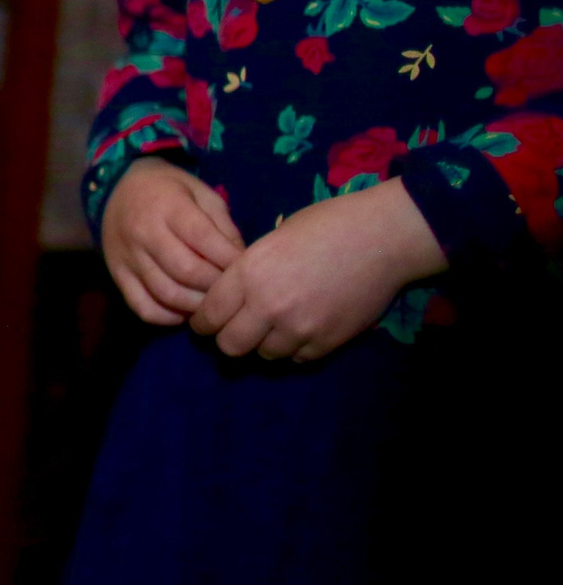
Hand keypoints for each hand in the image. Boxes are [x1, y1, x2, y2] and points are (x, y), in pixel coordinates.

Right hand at [101, 157, 244, 324]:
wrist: (117, 189)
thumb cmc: (169, 190)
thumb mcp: (201, 194)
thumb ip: (222, 226)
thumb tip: (240, 263)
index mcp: (169, 207)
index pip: (204, 240)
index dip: (230, 259)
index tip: (248, 269)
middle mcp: (145, 233)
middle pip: (186, 271)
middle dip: (216, 286)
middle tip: (233, 291)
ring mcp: (128, 257)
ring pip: (166, 293)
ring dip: (196, 306)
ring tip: (213, 304)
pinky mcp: (117, 274)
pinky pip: (142, 306)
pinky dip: (167, 317)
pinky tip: (183, 312)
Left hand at [190, 178, 447, 361]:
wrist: (381, 238)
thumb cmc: (325, 226)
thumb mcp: (271, 240)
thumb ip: (248, 271)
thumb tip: (233, 295)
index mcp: (248, 274)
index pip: (208, 316)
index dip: (203, 322)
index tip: (206, 322)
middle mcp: (268, 306)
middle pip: (229, 346)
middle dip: (228, 340)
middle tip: (236, 330)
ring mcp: (299, 329)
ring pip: (263, 356)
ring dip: (264, 344)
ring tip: (274, 327)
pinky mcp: (326, 343)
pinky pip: (297, 359)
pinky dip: (294, 348)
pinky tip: (301, 329)